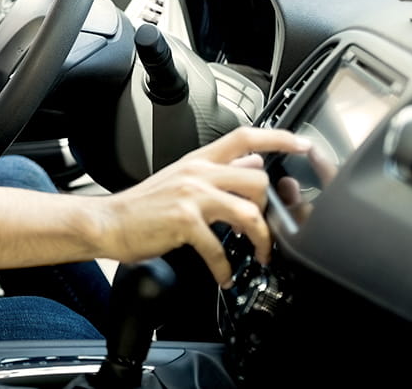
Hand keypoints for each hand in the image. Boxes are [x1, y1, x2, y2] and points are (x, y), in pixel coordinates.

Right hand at [90, 126, 311, 285]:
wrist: (108, 222)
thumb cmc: (143, 206)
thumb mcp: (182, 179)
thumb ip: (217, 171)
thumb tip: (251, 162)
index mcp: (198, 161)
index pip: (245, 137)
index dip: (278, 138)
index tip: (302, 144)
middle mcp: (197, 173)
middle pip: (257, 177)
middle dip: (270, 208)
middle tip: (267, 228)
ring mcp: (191, 196)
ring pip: (248, 211)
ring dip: (261, 240)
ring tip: (258, 255)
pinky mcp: (183, 221)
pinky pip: (220, 248)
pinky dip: (225, 268)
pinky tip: (223, 275)